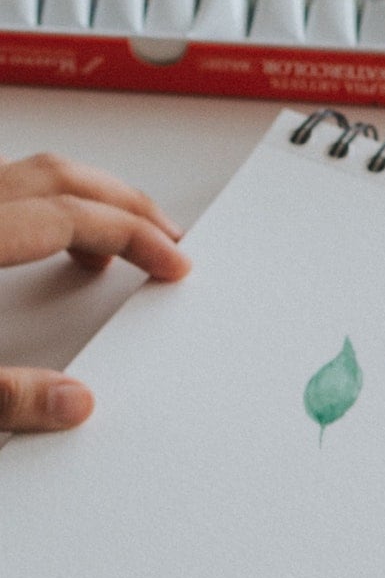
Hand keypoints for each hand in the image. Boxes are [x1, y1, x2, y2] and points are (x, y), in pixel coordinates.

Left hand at [0, 153, 190, 431]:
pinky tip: (54, 241)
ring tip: (123, 242)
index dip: (135, 237)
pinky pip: (7, 187)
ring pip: (34, 173)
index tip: (175, 264)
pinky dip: (46, 204)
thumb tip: (76, 404)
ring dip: (87, 199)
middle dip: (126, 205)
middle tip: (170, 239)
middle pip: (61, 177)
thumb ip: (10, 395)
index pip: (72, 215)